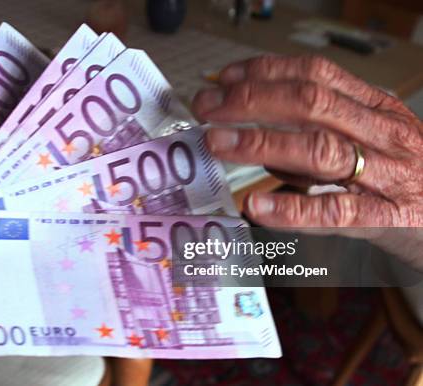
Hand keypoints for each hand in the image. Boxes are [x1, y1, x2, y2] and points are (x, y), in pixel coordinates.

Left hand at [193, 55, 422, 266]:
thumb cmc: (400, 175)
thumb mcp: (368, 139)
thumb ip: (316, 132)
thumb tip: (254, 131)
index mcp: (376, 107)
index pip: (316, 75)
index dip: (265, 72)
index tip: (224, 80)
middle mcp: (383, 133)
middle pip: (311, 103)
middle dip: (251, 101)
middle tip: (208, 108)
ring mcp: (388, 175)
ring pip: (320, 150)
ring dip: (261, 142)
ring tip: (218, 142)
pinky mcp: (388, 218)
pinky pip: (336, 212)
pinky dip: (292, 209)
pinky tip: (256, 205)